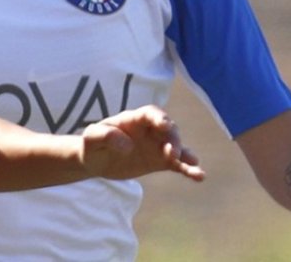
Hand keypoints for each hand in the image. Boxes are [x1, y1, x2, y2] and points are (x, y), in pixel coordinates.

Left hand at [79, 105, 204, 181]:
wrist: (95, 160)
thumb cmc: (92, 144)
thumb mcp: (91, 137)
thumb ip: (105, 136)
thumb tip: (127, 145)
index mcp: (133, 119)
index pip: (151, 114)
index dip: (160, 118)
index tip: (165, 126)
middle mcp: (150, 130)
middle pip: (168, 130)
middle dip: (173, 139)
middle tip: (172, 153)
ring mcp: (157, 146)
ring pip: (178, 147)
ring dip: (186, 154)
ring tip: (194, 165)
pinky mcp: (160, 162)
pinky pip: (178, 165)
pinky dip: (189, 169)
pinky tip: (199, 176)